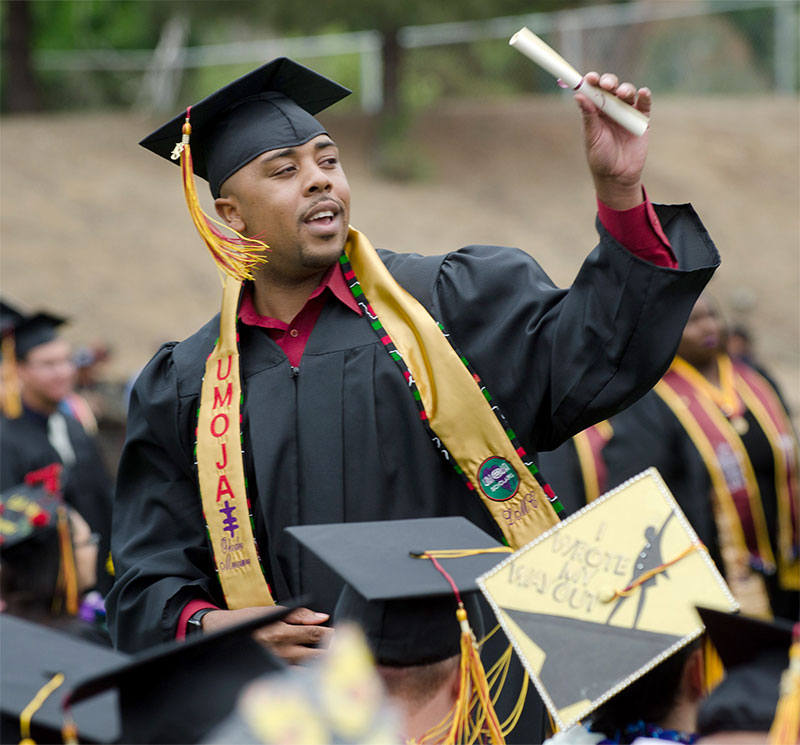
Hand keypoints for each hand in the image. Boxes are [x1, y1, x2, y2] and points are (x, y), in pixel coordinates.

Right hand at [201, 605, 333, 664]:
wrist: (221, 634)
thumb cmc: (248, 620)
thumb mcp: (273, 610)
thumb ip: (299, 614)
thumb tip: (322, 617)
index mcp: (282, 631)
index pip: (315, 634)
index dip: (332, 635)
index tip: (343, 634)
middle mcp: (280, 650)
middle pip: (315, 654)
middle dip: (333, 652)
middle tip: (345, 649)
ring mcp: (275, 664)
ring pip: (307, 668)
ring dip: (322, 665)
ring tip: (336, 661)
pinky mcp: (270, 671)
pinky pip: (293, 677)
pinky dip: (307, 675)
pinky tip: (316, 673)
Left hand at [576, 71, 651, 209]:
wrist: (618, 176)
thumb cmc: (600, 158)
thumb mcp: (592, 137)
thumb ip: (588, 117)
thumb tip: (578, 96)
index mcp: (595, 111)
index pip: (593, 91)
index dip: (591, 82)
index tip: (589, 78)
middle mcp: (610, 108)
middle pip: (611, 87)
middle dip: (609, 82)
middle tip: (607, 85)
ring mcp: (627, 112)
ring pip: (627, 93)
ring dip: (626, 89)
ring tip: (623, 94)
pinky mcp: (641, 119)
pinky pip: (644, 104)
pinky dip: (645, 96)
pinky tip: (643, 93)